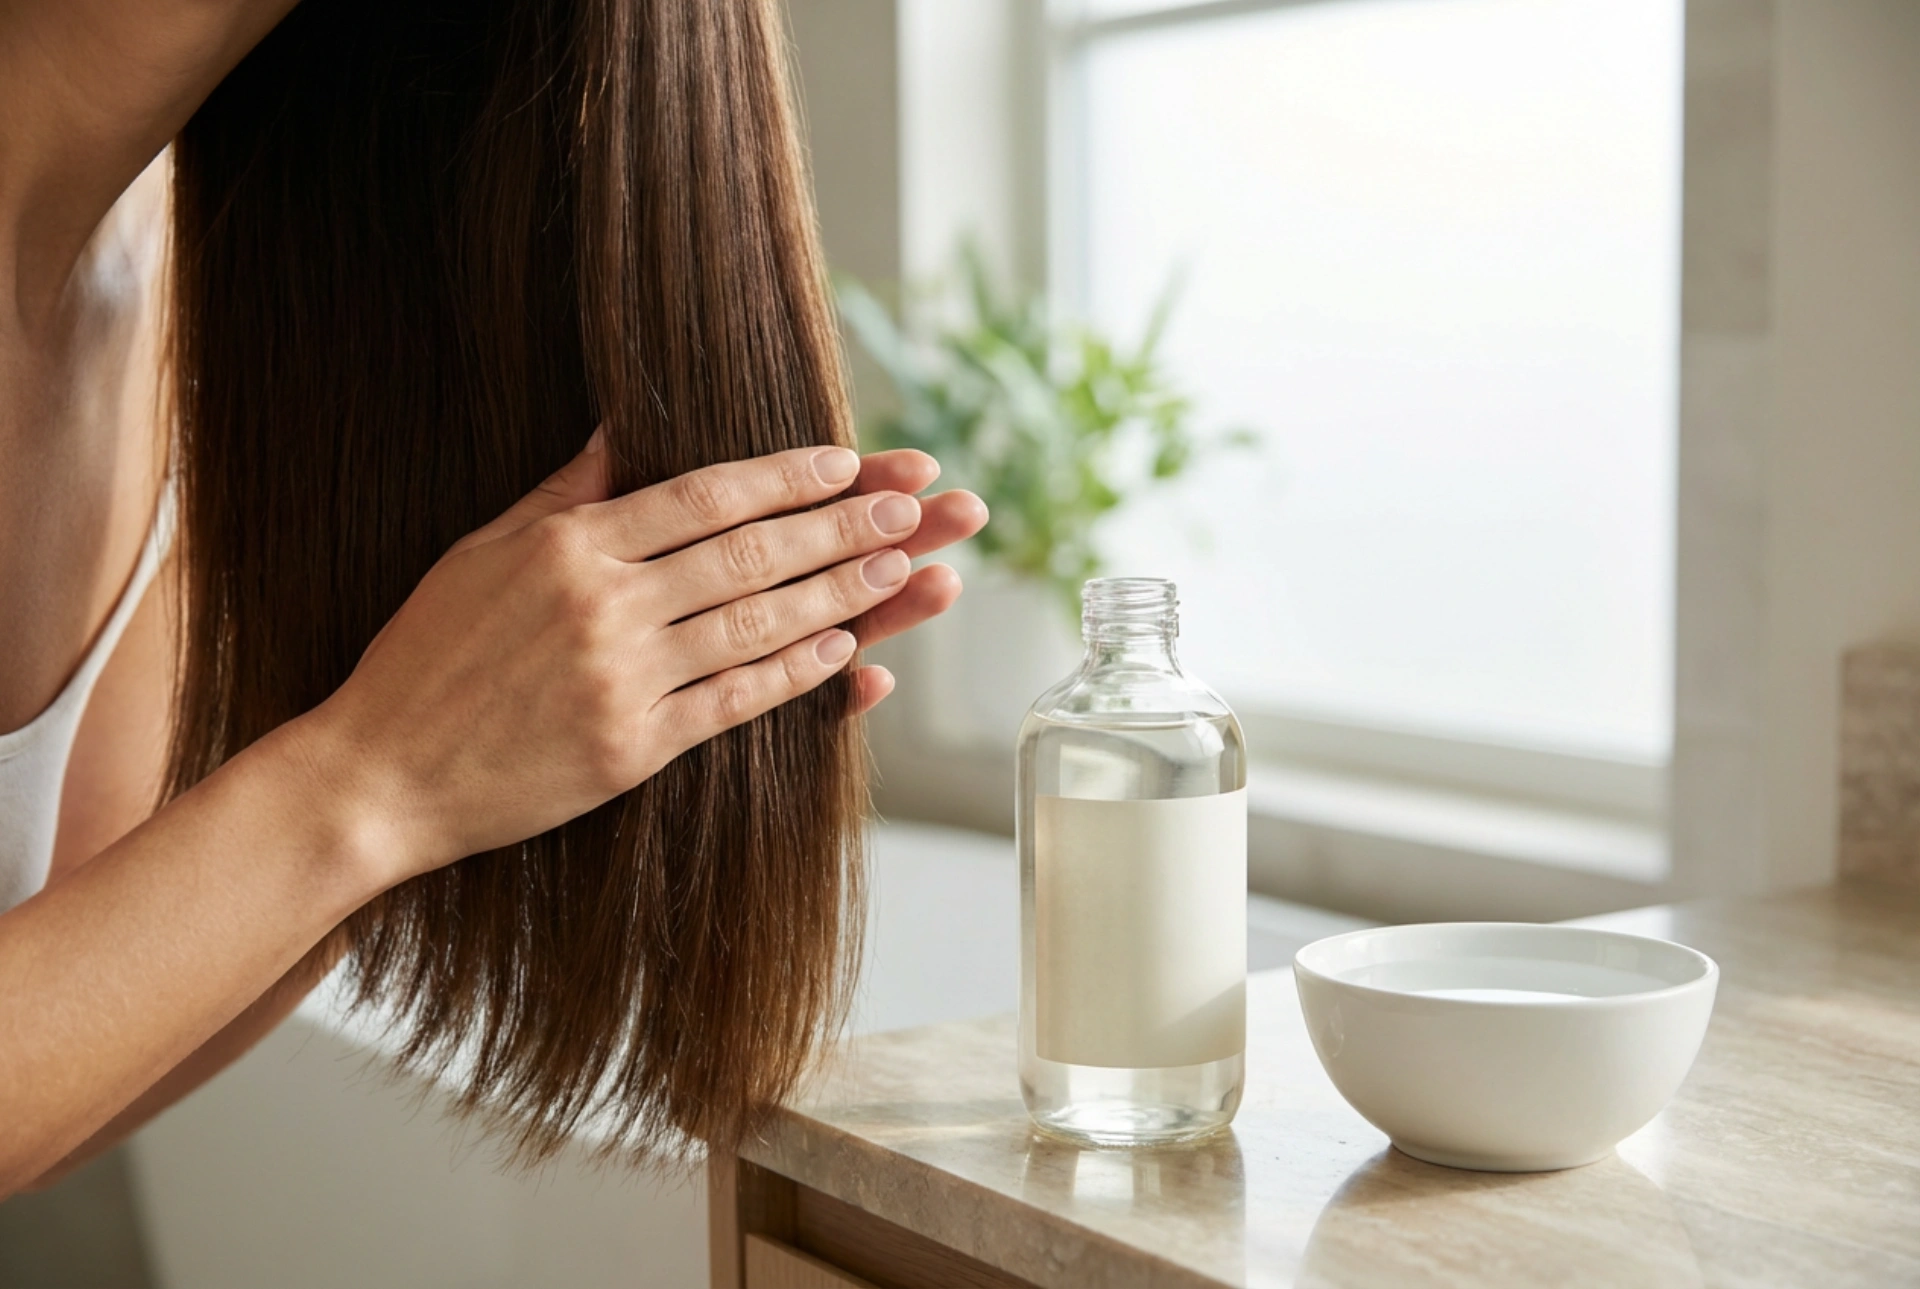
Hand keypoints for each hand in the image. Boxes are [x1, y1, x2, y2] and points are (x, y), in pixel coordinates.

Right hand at [296, 434, 986, 883]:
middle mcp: (605, 607)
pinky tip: (845, 652)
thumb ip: (564, 491)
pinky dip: (793, 676)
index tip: (850, 462)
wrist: (380, 776)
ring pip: (755, 625)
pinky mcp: (632, 748)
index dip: (787, 477)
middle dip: (841, 526)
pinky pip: (732, 702)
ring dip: (839, 593)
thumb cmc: (427, 655)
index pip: (705, 496)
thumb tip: (622, 424)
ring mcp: (622, 680)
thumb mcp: (483, 551)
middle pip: (749, 555)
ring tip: (902, 566)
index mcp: (570, 547)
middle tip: (914, 506)